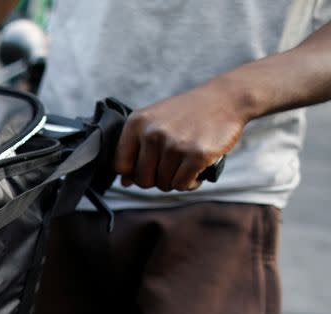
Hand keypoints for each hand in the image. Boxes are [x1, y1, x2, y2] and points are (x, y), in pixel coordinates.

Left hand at [114, 82, 248, 191]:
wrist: (226, 98)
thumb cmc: (186, 113)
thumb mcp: (154, 122)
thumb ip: (135, 149)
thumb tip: (125, 182)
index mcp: (136, 123)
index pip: (119, 165)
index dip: (132, 172)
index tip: (147, 167)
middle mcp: (152, 133)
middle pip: (142, 179)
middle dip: (156, 179)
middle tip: (170, 168)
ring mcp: (174, 144)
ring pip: (164, 184)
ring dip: (175, 181)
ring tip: (185, 165)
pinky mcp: (197, 154)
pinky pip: (182, 185)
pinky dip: (190, 183)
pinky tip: (196, 171)